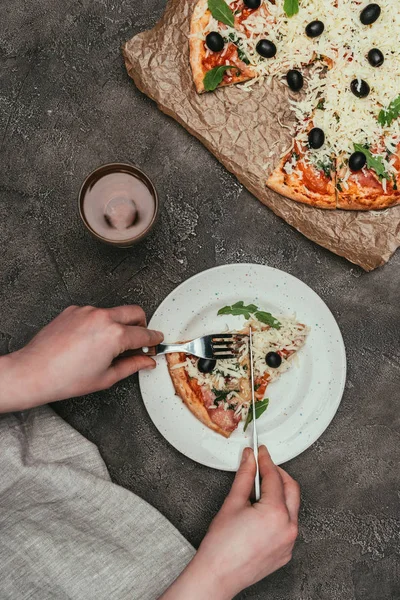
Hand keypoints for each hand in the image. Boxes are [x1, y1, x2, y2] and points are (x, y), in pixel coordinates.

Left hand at [0, 305, 162, 411]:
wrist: (34, 372)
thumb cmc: (65, 378)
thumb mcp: (106, 377)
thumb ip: (131, 366)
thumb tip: (145, 362)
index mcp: (114, 335)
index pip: (144, 334)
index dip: (154, 340)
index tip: (156, 342)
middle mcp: (102, 317)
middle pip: (135, 312)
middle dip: (142, 324)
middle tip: (140, 339)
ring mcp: (86, 311)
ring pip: (113, 312)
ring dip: (118, 324)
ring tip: (109, 346)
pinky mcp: (73, 310)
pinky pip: (94, 313)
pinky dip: (99, 324)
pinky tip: (90, 341)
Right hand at [160, 446, 299, 599]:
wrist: (218, 575)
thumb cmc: (222, 546)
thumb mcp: (232, 503)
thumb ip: (245, 477)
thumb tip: (249, 460)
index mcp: (276, 513)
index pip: (275, 477)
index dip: (266, 461)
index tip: (261, 452)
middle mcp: (288, 528)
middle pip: (291, 489)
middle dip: (278, 474)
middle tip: (263, 466)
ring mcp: (289, 542)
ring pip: (291, 507)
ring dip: (279, 494)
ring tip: (258, 490)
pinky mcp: (285, 552)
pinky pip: (288, 525)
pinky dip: (279, 513)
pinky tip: (261, 511)